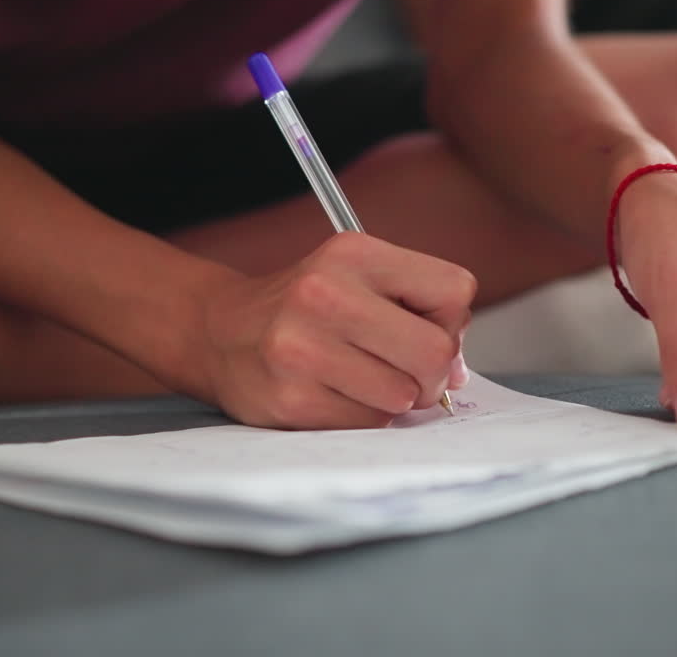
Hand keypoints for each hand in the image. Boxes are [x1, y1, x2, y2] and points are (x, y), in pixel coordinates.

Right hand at [196, 232, 474, 428]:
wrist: (219, 332)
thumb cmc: (305, 308)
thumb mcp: (357, 276)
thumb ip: (418, 309)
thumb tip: (458, 372)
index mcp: (353, 253)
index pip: (454, 291)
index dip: (451, 322)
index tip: (424, 329)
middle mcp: (325, 294)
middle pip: (434, 352)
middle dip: (431, 373)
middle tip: (406, 372)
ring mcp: (303, 350)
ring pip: (403, 396)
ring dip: (393, 398)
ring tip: (360, 380)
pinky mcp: (291, 400)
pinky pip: (367, 424)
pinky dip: (362, 417)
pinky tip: (333, 394)